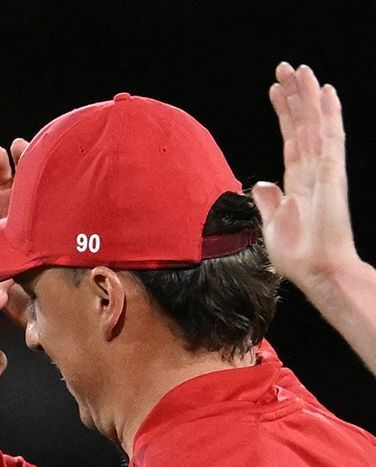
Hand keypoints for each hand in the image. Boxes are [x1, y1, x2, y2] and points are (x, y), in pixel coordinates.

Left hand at [252, 63, 361, 290]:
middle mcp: (313, 170)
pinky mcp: (332, 174)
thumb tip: (262, 183)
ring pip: (316, 124)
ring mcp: (325, 170)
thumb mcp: (273, 224)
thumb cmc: (299, 254)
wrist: (318, 270)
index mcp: (298, 182)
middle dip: (294, 96)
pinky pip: (330, 138)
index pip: (290, 138)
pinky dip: (329, 115)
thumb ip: (269, 202)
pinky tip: (326, 93)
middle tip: (285, 68)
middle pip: (303, 124)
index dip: (284, 114)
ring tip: (300, 70)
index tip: (275, 90)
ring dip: (308, 96)